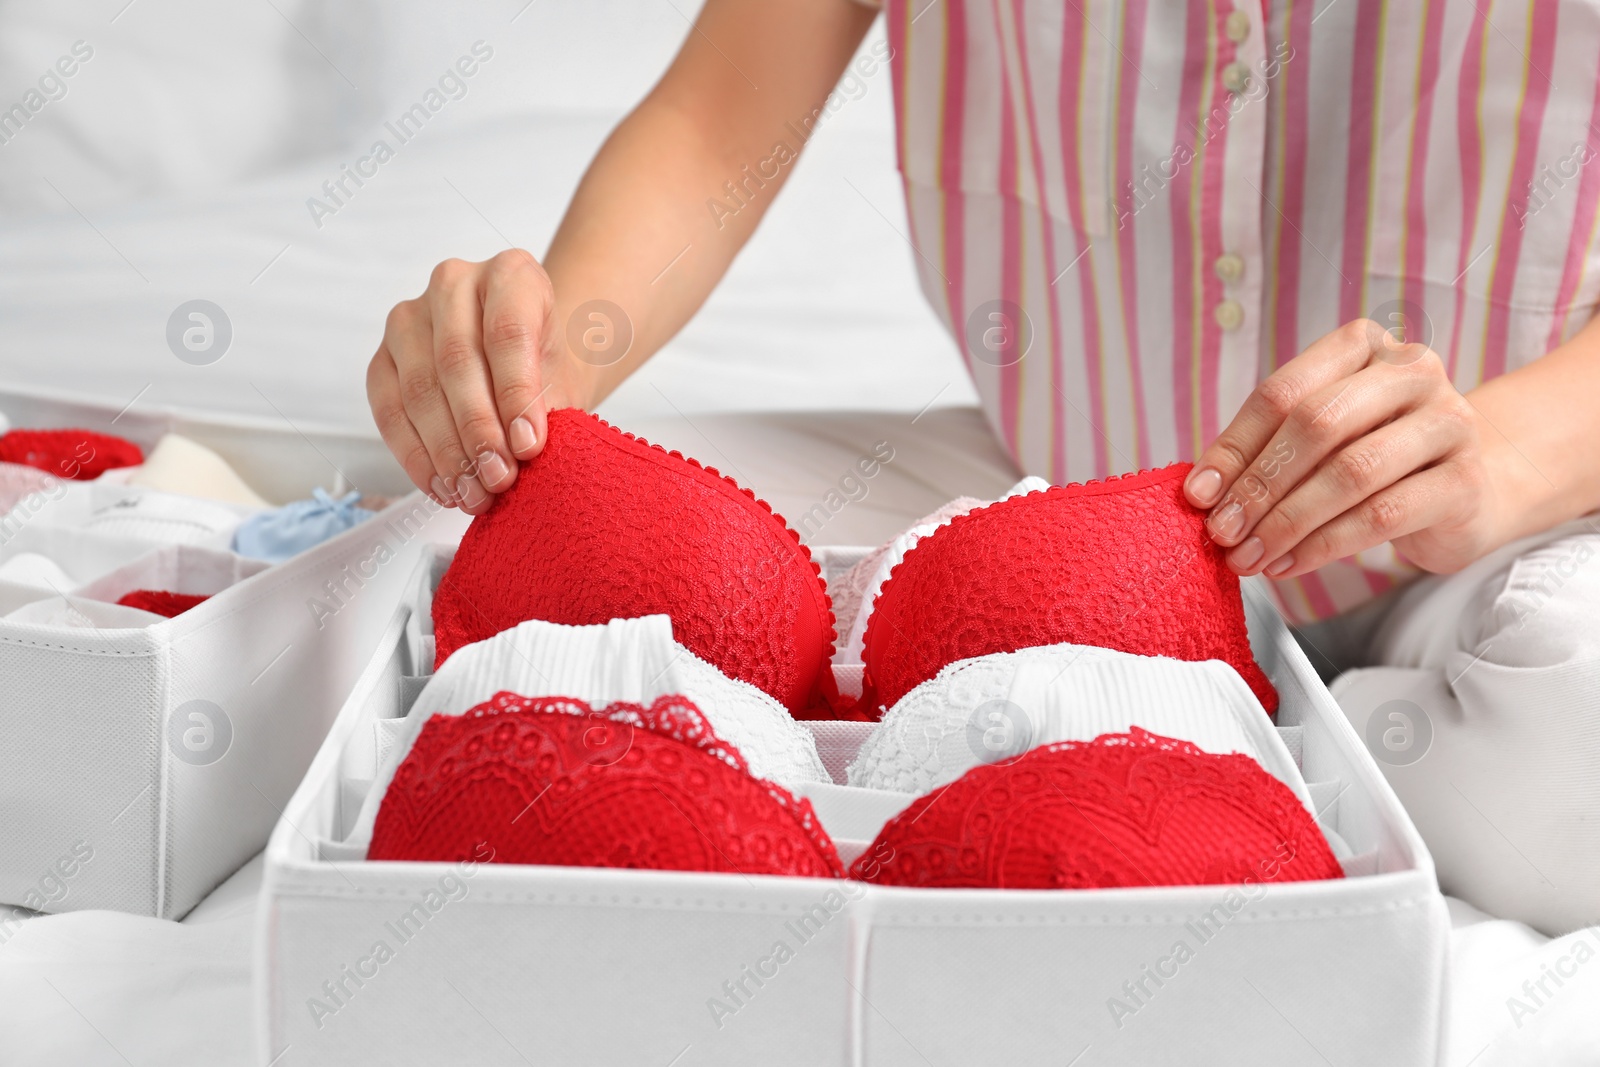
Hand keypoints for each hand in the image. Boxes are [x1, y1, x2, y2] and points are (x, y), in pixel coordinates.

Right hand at [367, 250, 575, 513]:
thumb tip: (523, 453)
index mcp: (511, 274)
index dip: (516, 395)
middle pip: (458, 361)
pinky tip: (443, 485)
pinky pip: (389, 409)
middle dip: (479, 431)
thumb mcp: (562, 380)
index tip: (529, 447)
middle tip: (499, 479)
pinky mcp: (382, 356)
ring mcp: (410, 316)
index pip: (507, 333)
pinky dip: (416, 456)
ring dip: (447, 452)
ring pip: (420, 389)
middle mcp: (454, 283)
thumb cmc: (543, 368)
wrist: (521, 363)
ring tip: (475, 493)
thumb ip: (547, 409)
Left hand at [1182, 318, 1504, 578]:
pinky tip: (1289, 564)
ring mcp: (1447, 423)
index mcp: (1365, 346)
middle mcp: (1413, 372)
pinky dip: (1324, 545)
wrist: (1466, 492)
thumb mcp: (1320, 442)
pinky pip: (1381, 516)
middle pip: (1316, 425)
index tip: (1198, 494)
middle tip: (1223, 532)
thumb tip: (1203, 493)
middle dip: (1260, 485)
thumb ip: (1267, 452)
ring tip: (1249, 556)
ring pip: (1349, 473)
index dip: (1234, 447)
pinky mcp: (1463, 481)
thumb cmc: (1377, 460)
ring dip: (1287, 522)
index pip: (1283, 393)